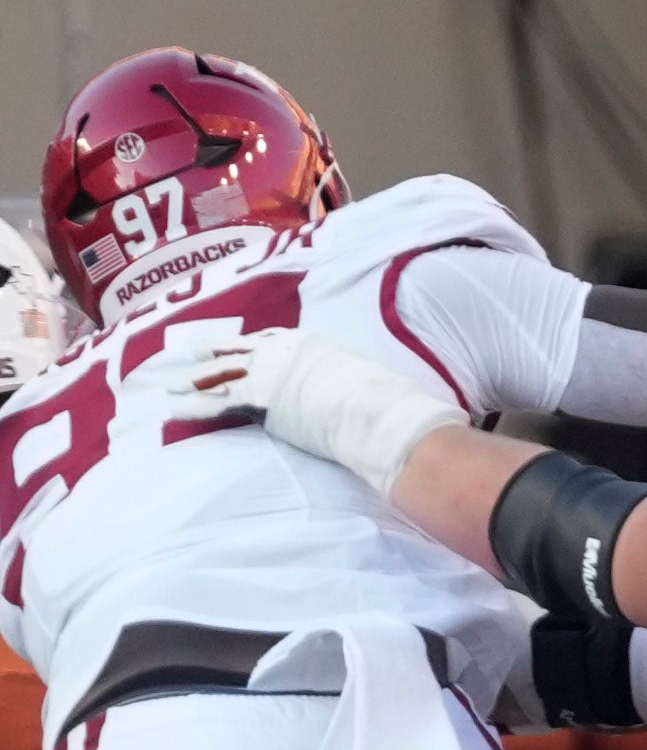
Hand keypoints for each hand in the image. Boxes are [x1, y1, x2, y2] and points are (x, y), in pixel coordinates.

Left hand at [153, 324, 462, 496]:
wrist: (371, 409)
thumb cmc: (377, 396)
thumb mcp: (358, 374)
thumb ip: (343, 376)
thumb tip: (358, 387)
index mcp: (303, 342)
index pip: (265, 339)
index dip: (243, 345)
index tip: (229, 346)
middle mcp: (278, 352)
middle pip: (235, 351)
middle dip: (208, 356)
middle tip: (186, 357)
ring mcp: (265, 374)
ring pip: (218, 374)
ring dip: (191, 381)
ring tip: (168, 385)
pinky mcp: (257, 400)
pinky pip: (216, 403)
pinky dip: (193, 407)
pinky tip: (174, 410)